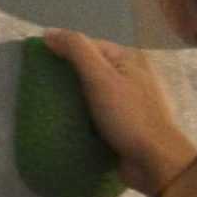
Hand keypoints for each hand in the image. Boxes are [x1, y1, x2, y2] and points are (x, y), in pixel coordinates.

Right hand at [39, 28, 192, 190]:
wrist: (154, 162)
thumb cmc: (127, 116)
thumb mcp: (100, 77)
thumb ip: (76, 51)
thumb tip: (48, 34)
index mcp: (130, 58)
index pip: (90, 46)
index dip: (66, 53)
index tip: (43, 67)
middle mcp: (134, 76)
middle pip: (93, 70)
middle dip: (71, 79)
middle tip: (47, 91)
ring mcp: (133, 103)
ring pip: (96, 95)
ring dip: (77, 102)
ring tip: (55, 110)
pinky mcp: (128, 126)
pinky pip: (102, 116)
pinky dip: (87, 120)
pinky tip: (73, 126)